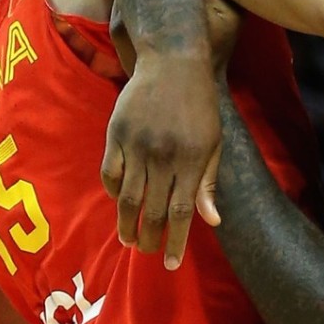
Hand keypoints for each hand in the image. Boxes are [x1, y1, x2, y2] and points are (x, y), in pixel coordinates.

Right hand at [104, 0, 235, 269]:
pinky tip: (119, 202)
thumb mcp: (213, 141)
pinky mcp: (116, 132)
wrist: (174, 60)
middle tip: (146, 252)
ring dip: (126, 223)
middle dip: (148, 238)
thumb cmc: (200, 104)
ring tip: (129, 240)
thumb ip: (208, 182)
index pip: (180, 212)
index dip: (174, 241)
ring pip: (127, 196)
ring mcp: (137, 143)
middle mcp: (163, 154)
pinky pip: (110, 172)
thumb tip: (210, 222)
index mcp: (192, 158)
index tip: (170, 263)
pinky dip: (113, 192)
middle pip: (151, 209)